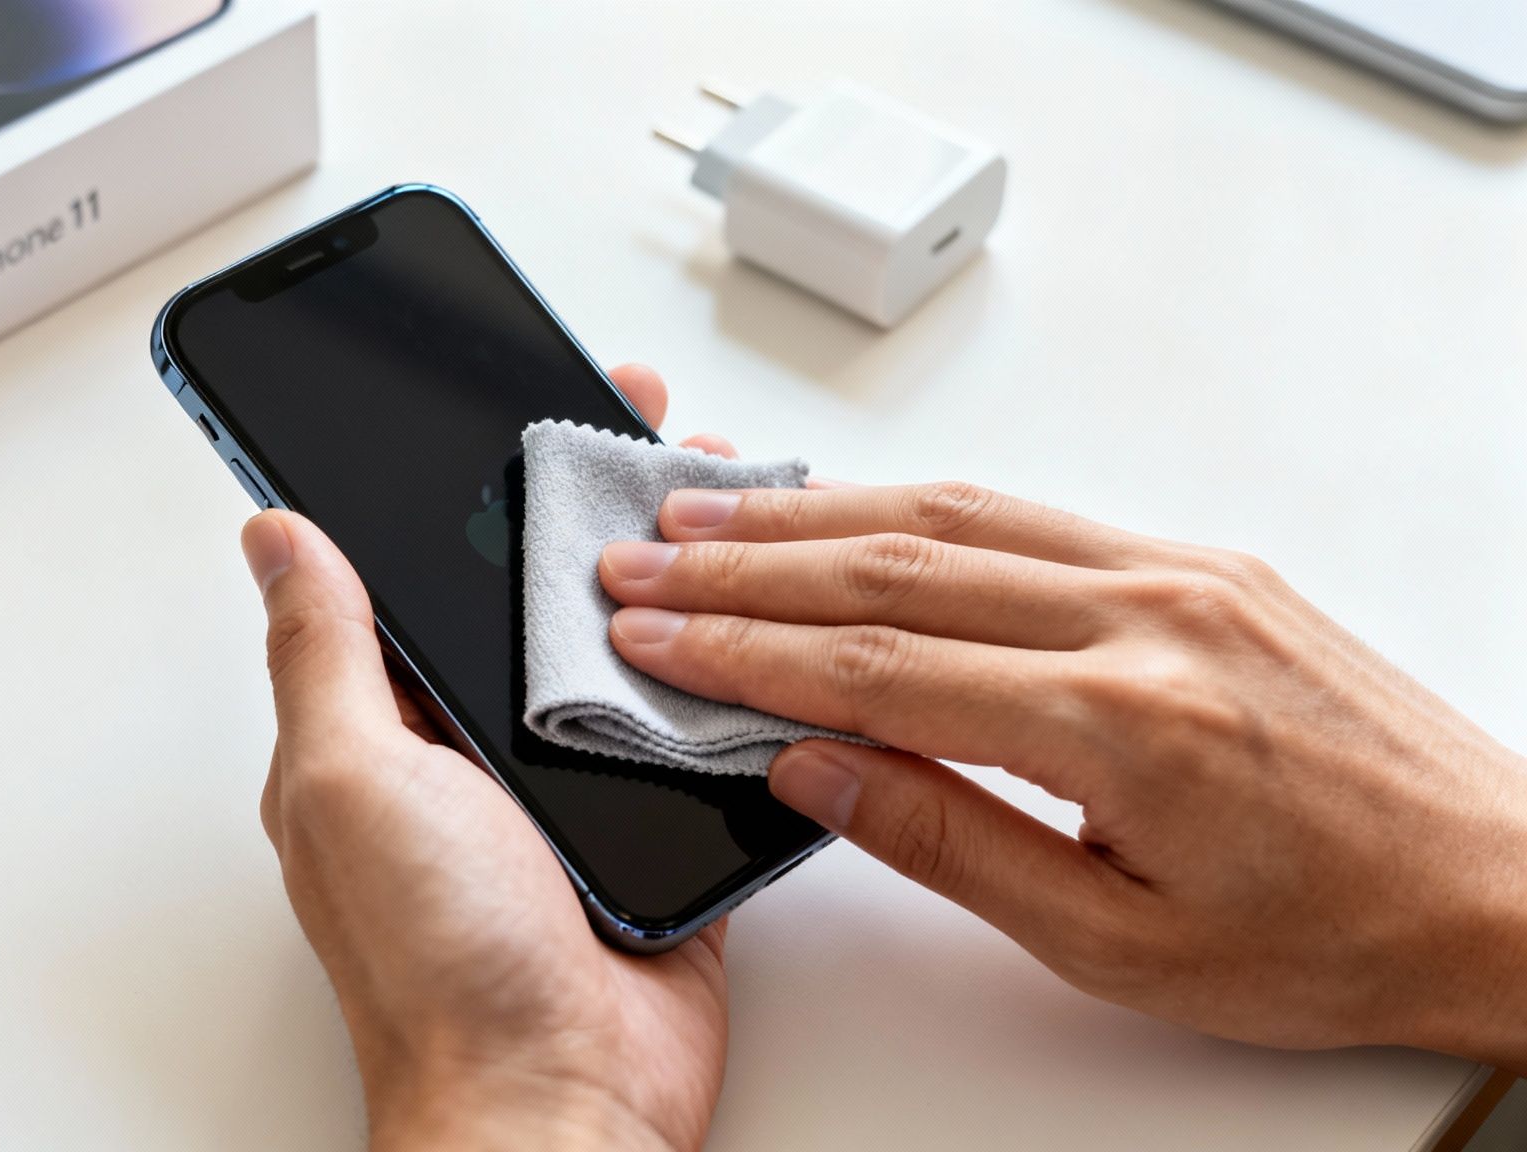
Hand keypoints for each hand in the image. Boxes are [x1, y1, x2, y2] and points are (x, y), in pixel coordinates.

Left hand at [242, 365, 736, 1150]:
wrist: (562, 1107)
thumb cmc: (436, 967)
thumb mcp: (349, 782)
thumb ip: (324, 654)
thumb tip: (275, 537)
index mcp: (393, 727)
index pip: (422, 575)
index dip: (463, 490)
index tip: (509, 407)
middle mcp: (481, 750)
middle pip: (539, 600)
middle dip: (590, 512)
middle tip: (644, 431)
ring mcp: (574, 788)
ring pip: (629, 653)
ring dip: (670, 581)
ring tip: (718, 495)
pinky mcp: (658, 829)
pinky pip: (699, 731)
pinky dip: (729, 678)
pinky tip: (764, 614)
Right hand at [599, 479, 1526, 1069]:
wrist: (1497, 887)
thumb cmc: (1329, 936)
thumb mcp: (1119, 945)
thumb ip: (952, 843)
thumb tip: (818, 767)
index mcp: (1124, 725)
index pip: (880, 668)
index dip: (745, 651)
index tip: (655, 637)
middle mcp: (1148, 617)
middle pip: (895, 568)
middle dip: (746, 564)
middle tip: (642, 560)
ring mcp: (1177, 572)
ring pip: (953, 516)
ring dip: (814, 513)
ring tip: (709, 517)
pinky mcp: (1198, 560)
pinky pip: (1027, 512)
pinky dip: (914, 506)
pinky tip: (847, 511)